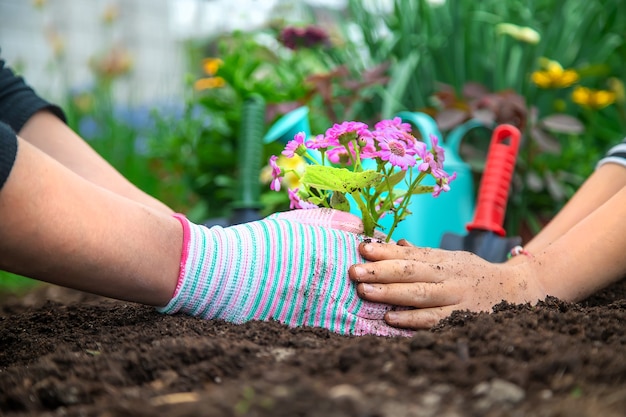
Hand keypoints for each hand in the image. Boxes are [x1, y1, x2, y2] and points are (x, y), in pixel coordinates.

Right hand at [159, 209, 412, 336]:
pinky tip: (383, 340)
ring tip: (418, 326)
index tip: (412, 267)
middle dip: (404, 295)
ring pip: (371, 311)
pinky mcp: (316, 320)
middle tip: (426, 300)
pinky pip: (350, 330)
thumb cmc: (266, 242)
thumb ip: (334, 221)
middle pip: (380, 287)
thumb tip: (361, 227)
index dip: (397, 265)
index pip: (377, 259)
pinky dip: (369, 336)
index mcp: (338, 249)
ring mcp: (328, 298)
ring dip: (395, 319)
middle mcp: (339, 275)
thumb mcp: (301, 221)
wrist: (234, 271)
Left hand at [348, 240, 547, 328]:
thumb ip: (424, 254)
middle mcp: (447, 275)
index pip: (410, 253)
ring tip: (364, 290)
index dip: (385, 251)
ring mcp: (454, 297)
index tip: (361, 247)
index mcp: (443, 259)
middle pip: (410, 271)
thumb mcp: (452, 258)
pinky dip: (412, 319)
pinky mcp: (460, 318)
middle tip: (354, 269)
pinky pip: (433, 319)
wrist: (520, 289)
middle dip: (380, 270)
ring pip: (419, 294)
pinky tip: (390, 318)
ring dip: (390, 293)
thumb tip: (396, 245)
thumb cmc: (476, 274)